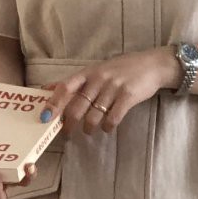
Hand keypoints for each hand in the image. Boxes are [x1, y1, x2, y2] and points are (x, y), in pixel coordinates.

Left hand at [38, 47, 179, 135]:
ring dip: (89, 128)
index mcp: (88, 72)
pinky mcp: (128, 96)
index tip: (45, 117)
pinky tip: (107, 127)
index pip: (65, 87)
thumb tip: (48, 88)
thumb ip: (75, 82)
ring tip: (90, 130)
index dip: (53, 103)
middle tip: (67, 134)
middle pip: (77, 107)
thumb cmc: (121, 69)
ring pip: (93, 116)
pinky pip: (112, 119)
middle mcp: (98, 79)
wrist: (152, 65)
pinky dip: (107, 127)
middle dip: (69, 124)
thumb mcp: (96, 70)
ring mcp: (113, 87)